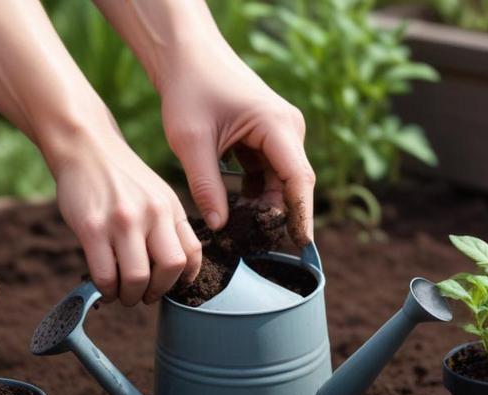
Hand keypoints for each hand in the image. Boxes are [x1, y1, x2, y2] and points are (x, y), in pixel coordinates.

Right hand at [50, 129, 201, 305]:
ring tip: (122, 294)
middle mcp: (151, 213)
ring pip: (136, 278)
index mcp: (170, 207)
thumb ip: (167, 224)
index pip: (191, 253)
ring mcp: (122, 221)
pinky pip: (104, 274)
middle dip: (157, 292)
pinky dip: (106, 290)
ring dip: (130, 296)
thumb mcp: (156, 193)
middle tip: (144, 296)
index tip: (171, 285)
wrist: (85, 146)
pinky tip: (105, 288)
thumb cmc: (120, 176)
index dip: (185, 279)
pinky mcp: (92, 228)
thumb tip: (175, 268)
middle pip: (170, 269)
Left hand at [159, 53, 315, 246]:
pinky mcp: (269, 136)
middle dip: (277, 215)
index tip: (301, 244)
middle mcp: (288, 128)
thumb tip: (220, 227)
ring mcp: (281, 132)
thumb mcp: (191, 141)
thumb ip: (206, 185)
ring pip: (280, 181)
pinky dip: (255, 192)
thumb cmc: (189, 89)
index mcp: (277, 125)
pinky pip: (269, 172)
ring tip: (238, 231)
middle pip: (292, 183)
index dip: (301, 213)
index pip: (298, 178)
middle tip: (253, 246)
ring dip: (263, 205)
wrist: (187, 55)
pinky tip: (234, 209)